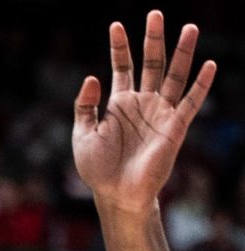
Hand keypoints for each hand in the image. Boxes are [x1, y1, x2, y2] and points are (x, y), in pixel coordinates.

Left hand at [73, 10, 215, 211]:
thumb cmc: (97, 168)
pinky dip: (201, 84)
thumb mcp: (82, 135)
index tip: (116, 25)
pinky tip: (209, 65)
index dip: (119, 47)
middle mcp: (142, 103)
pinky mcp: (175, 127)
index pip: (122, 67)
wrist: (116, 193)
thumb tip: (92, 76)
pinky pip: (190, 102)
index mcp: (118, 104)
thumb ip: (85, 106)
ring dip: (181, 52)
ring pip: (174, 75)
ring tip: (189, 28)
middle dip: (153, 39)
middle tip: (155, 14)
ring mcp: (160, 113)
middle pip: (151, 63)